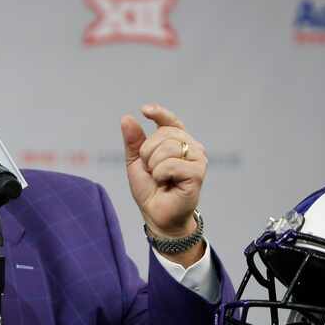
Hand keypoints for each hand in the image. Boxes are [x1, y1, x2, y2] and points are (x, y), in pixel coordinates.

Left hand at [121, 104, 206, 263]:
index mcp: (178, 142)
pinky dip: (161, 174)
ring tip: (159, 179)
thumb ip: (134, 141)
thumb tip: (127, 117)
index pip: (171, 121)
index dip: (159, 113)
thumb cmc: (150, 190)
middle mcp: (192, 147)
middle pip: (165, 134)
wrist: (156, 214)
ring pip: (168, 148)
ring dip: (154, 165)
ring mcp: (198, 159)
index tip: (145, 110)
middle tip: (152, 170)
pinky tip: (166, 184)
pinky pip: (171, 164)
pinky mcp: (198, 173)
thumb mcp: (137, 162)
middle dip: (148, 152)